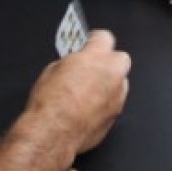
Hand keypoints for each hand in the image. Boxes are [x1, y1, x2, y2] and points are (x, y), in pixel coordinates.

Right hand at [23, 30, 130, 153]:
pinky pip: (115, 103)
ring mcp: (117, 96)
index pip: (104, 37)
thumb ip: (71, 62)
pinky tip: (88, 108)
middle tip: (93, 67)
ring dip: (109, 84)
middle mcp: (112, 74)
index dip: (95, 40)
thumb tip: (74, 64)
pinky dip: (105, 103)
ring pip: (120, 83)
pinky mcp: (115, 115)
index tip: (90, 43)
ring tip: (89, 91)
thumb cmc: (51, 103)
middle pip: (120, 58)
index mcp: (96, 57)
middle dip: (108, 62)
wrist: (54, 132)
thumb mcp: (52, 70)